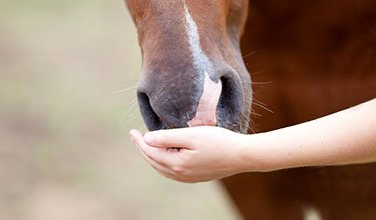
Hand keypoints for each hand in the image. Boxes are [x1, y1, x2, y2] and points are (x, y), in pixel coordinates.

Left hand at [129, 126, 249, 182]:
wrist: (242, 156)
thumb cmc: (219, 141)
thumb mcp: (192, 135)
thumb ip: (167, 137)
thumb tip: (147, 139)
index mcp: (177, 164)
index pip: (151, 152)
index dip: (139, 142)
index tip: (132, 130)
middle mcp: (181, 174)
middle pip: (154, 162)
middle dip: (143, 149)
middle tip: (135, 136)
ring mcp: (189, 178)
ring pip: (162, 169)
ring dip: (152, 157)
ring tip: (146, 145)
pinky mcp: (197, 177)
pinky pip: (172, 172)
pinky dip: (163, 163)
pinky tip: (165, 156)